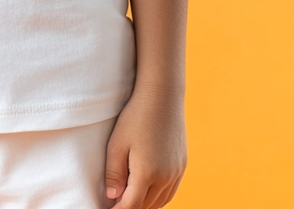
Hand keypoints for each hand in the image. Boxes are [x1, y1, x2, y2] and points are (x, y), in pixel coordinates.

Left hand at [104, 88, 186, 207]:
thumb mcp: (117, 144)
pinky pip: (170, 191)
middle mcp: (165, 177)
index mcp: (147, 173)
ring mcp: (176, 172)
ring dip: (145, 204)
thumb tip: (111, 198)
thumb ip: (114, 174)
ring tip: (130, 199)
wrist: (162, 95)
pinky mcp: (182, 165)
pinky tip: (148, 191)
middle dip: (131, 207)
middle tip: (116, 203)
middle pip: (146, 206)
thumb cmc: (136, 116)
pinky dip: (159, 197)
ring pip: (160, 202)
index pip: (131, 206)